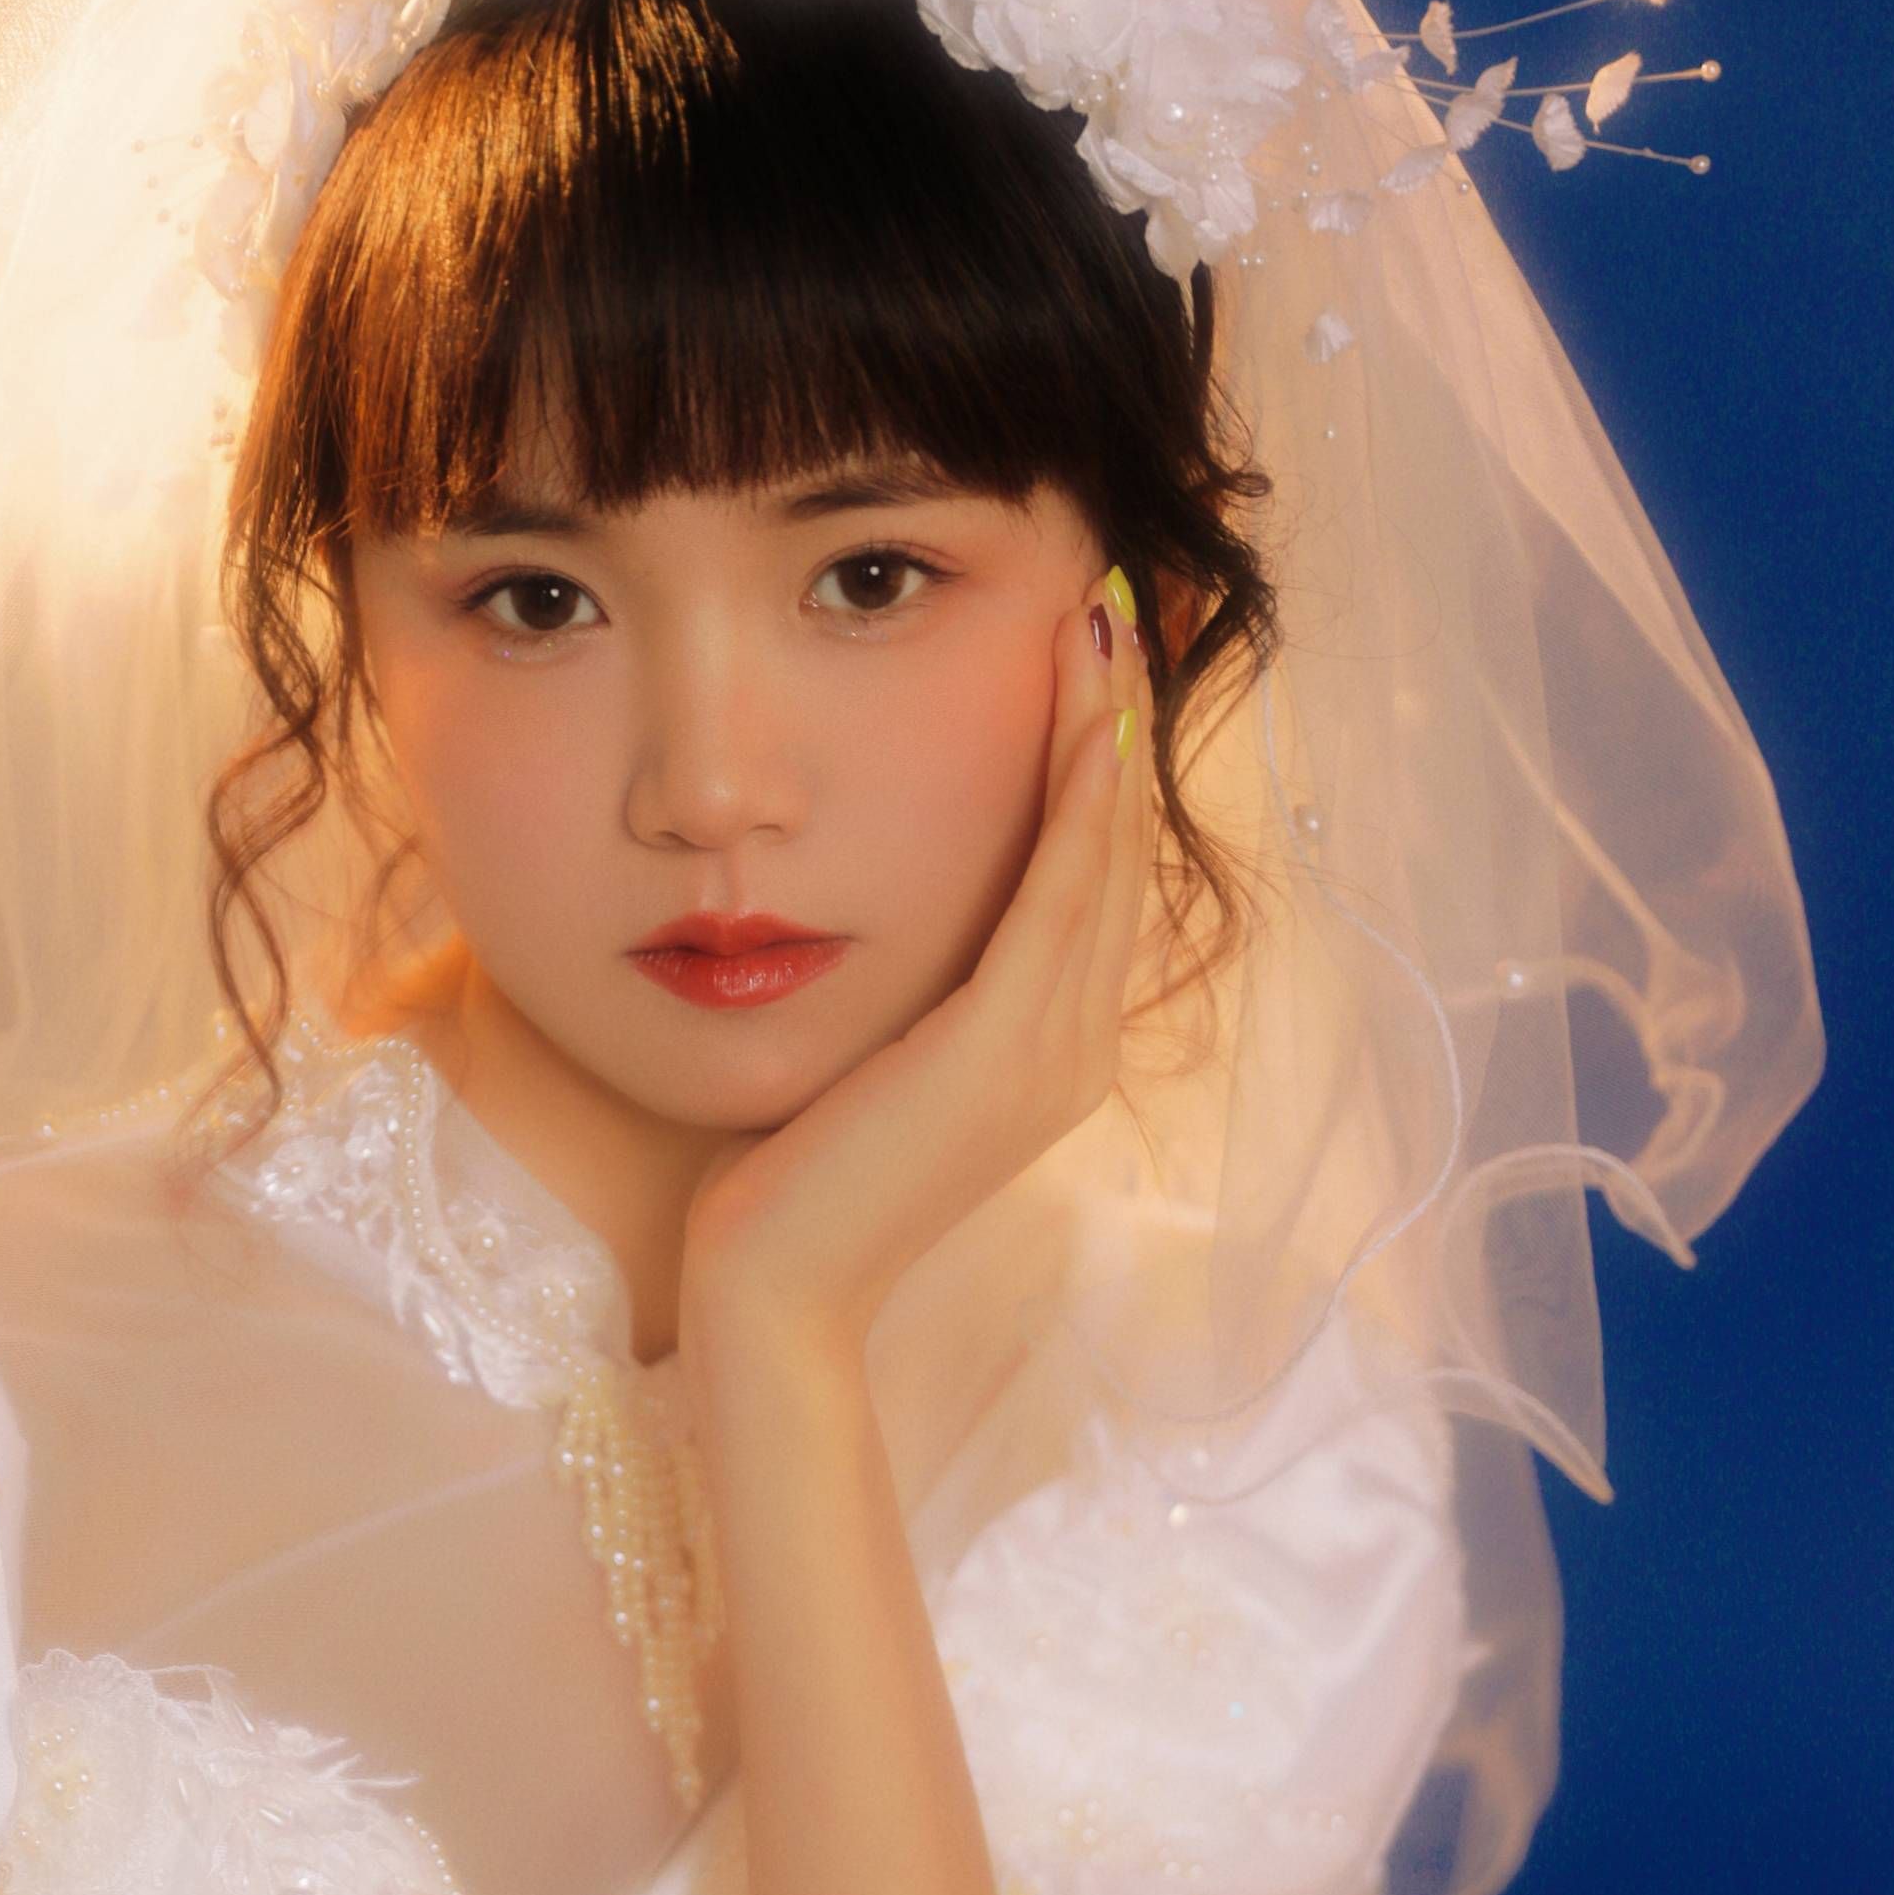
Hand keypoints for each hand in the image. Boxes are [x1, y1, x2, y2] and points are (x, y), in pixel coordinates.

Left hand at [680, 584, 1149, 1374]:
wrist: (775, 1288)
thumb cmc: (794, 1181)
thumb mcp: (870, 1060)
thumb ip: (912, 994)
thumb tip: (896, 911)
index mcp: (1049, 1051)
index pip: (1090, 883)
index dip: (1099, 769)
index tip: (1087, 663)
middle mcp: (1075, 1049)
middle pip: (1116, 858)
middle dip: (1118, 725)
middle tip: (1113, 606)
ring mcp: (1052, 1054)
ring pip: (1100, 862)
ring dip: (1108, 735)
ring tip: (1103, 626)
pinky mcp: (1008, 1051)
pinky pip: (1062, 900)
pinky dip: (1079, 806)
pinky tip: (1086, 724)